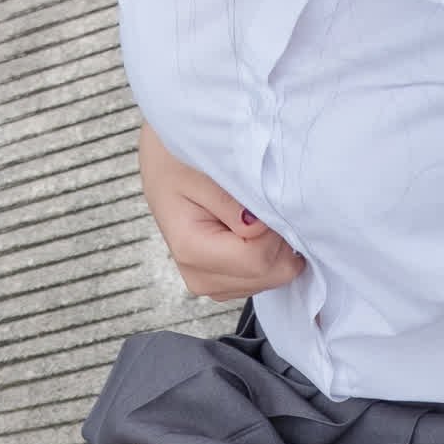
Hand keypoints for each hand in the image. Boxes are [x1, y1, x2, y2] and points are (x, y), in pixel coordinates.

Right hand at [136, 120, 307, 300]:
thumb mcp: (205, 166)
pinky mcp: (221, 282)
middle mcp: (199, 276)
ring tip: (253, 213)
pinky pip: (263, 277)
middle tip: (263, 204)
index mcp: (192, 250)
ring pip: (271, 278)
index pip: (258, 260)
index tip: (266, 199)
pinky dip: (269, 252)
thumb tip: (260, 230)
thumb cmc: (178, 159)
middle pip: (268, 274)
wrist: (163, 163)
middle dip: (279, 240)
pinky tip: (254, 228)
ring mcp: (210, 284)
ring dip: (275, 246)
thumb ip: (233, 202)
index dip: (275, 230)